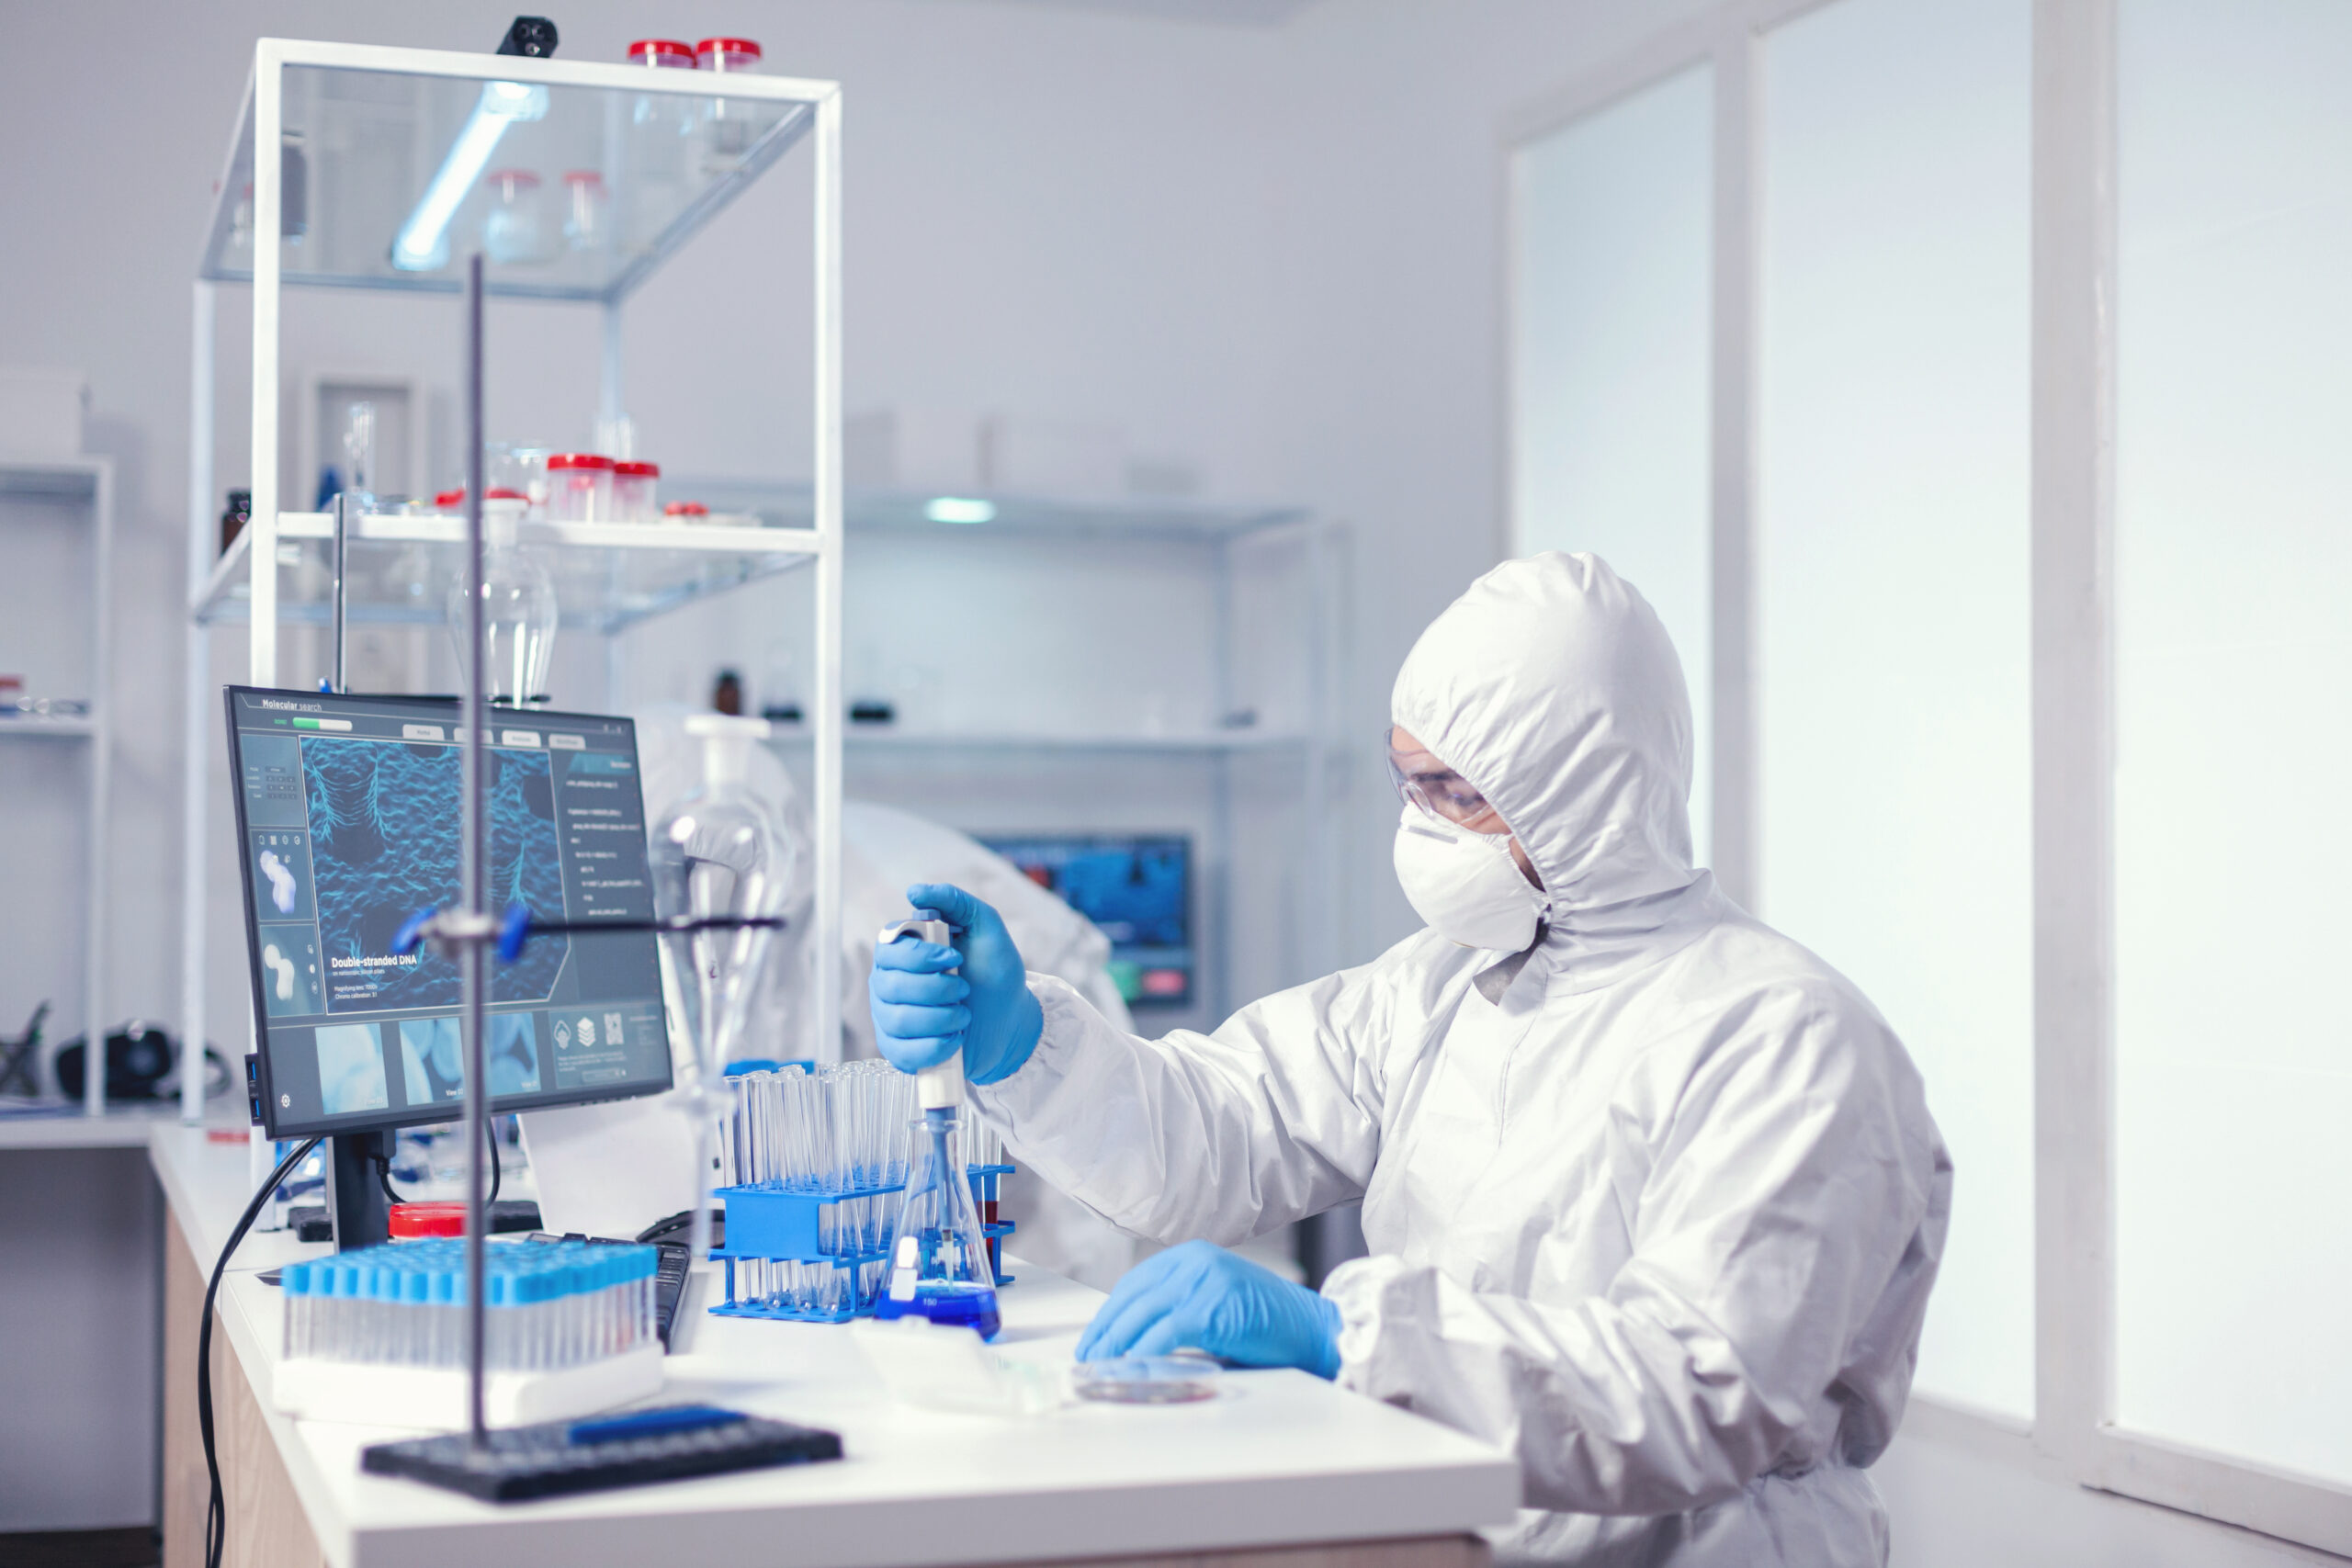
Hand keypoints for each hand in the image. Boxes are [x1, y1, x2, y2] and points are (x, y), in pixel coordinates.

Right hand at [867, 883, 1043, 1086]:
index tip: (955, 958)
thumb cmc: (994, 973)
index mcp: (902, 951)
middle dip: (937, 989)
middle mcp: (888, 982)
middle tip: (964, 990)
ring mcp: (890, 1018)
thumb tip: (914, 892)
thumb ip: (955, 902)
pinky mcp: (899, 1052)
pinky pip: (904, 1054)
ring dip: (942, 1018)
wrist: (1012, 1022)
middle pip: (891, 985)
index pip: (888, 949)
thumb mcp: (986, 928)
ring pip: (899, 1020)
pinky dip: (936, 1047)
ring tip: (964, 1016)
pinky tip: (955, 1040)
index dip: (919, 956)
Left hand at [1077, 1239, 1342, 1377]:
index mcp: (1194, 1255)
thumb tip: (1136, 1335)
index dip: (1111, 1311)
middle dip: (1105, 1329)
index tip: (1095, 1335)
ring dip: (1115, 1342)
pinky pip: (1164, 1332)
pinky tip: (1130, 1367)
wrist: (1313, 1329)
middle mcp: (1196, 1260)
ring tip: (1099, 1365)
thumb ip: (1181, 1305)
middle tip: (1087, 1355)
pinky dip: (1142, 1352)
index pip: (1137, 1282)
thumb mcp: (1217, 1300)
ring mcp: (1204, 1281)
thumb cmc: (1269, 1323)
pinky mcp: (1212, 1307)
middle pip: (1133, 1295)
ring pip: (1142, 1313)